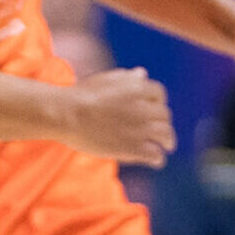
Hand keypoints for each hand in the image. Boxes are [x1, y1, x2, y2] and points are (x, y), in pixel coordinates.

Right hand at [60, 66, 175, 165]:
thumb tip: (143, 74)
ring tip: (167, 146)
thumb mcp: (104, 80)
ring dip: (168, 141)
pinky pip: (155, 155)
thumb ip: (126, 78)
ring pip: (165, 134)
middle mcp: (143, 107)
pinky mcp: (133, 147)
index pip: (159, 94)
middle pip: (164, 115)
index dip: (158, 102)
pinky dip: (158, 158)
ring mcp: (140, 128)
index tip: (155, 109)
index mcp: (137, 88)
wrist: (66, 115)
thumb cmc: (80, 95)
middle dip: (163, 122)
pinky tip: (156, 160)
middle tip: (162, 130)